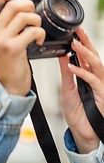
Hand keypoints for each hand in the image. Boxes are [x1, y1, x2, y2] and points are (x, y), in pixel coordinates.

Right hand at [0, 0, 45, 95]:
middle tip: (32, 16)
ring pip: (24, 16)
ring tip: (36, 30)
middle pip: (12, 6)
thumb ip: (2, 26)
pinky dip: (40, 34)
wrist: (8, 84)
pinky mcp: (13, 48)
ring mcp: (1, 40)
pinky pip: (33, 31)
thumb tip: (18, 6)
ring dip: (36, 21)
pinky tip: (38, 41)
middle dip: (28, 6)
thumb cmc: (7, 63)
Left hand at [58, 28, 103, 152]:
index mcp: (89, 76)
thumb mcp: (67, 89)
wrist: (82, 131)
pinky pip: (93, 80)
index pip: (88, 56)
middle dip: (86, 43)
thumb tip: (63, 57)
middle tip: (77, 31)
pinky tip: (72, 66)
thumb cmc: (77, 112)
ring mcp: (101, 85)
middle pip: (94, 56)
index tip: (75, 32)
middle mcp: (97, 78)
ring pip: (96, 65)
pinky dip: (81, 72)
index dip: (83, 44)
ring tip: (74, 45)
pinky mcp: (102, 94)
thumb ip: (67, 73)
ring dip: (85, 54)